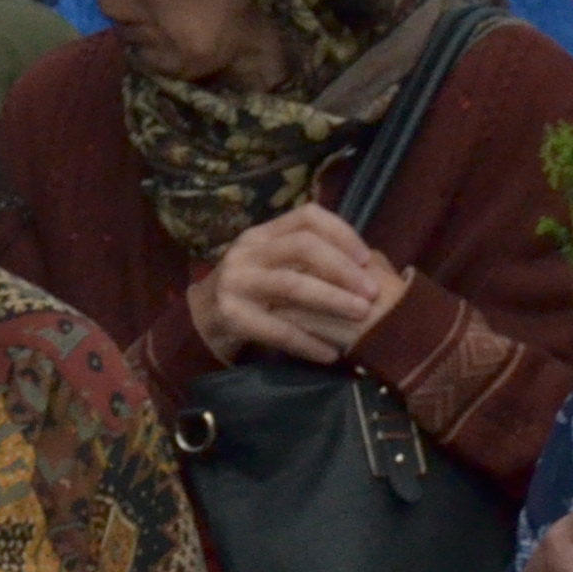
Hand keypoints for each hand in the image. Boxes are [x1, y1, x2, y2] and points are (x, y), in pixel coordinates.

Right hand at [187, 204, 401, 366]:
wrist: (200, 321)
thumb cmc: (252, 292)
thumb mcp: (272, 263)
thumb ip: (307, 258)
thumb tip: (370, 263)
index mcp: (262, 234)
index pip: (307, 217)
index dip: (342, 233)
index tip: (367, 259)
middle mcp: (247, 252)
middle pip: (303, 246)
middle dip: (343, 268)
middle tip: (372, 292)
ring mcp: (236, 283)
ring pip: (292, 284)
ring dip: (332, 299)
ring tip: (362, 314)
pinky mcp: (231, 317)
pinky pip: (277, 329)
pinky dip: (308, 342)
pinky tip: (331, 354)